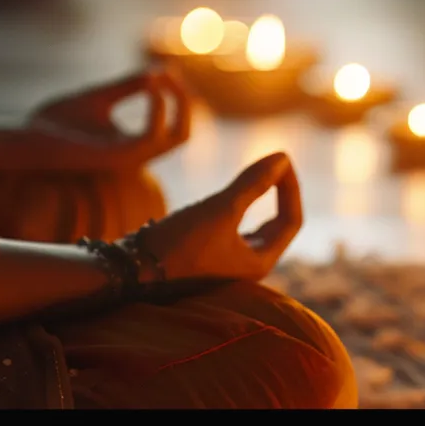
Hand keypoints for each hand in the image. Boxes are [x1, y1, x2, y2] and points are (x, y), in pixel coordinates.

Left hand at [20, 66, 191, 170]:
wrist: (28, 139)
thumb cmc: (59, 122)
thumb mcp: (101, 96)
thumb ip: (129, 85)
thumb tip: (161, 70)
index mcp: (132, 143)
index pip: (173, 126)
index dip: (177, 98)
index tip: (165, 71)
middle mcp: (135, 153)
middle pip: (182, 135)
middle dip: (185, 103)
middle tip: (172, 77)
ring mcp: (128, 157)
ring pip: (176, 139)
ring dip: (177, 104)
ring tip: (161, 79)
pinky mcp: (115, 157)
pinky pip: (150, 137)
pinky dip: (157, 111)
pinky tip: (151, 89)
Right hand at [140, 153, 302, 283]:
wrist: (133, 269)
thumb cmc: (180, 244)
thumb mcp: (220, 209)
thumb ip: (253, 184)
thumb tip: (282, 156)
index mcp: (260, 262)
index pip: (291, 220)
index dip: (291, 187)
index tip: (279, 160)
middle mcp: (248, 266)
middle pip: (278, 223)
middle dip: (278, 190)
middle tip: (271, 161)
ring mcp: (228, 261)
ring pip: (254, 224)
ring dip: (257, 196)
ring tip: (252, 172)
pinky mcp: (207, 254)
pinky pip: (233, 226)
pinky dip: (235, 205)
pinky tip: (224, 194)